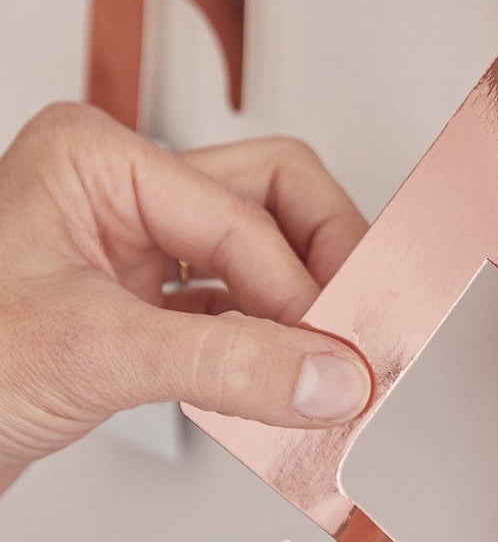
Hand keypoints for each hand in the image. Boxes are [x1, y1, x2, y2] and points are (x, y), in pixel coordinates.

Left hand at [0, 103, 371, 484]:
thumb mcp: (94, 353)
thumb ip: (228, 364)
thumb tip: (331, 375)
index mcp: (99, 161)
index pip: (246, 210)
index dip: (300, 288)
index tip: (340, 353)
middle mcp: (122, 192)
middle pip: (273, 201)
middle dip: (321, 264)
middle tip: (359, 324)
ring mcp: (133, 247)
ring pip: (262, 253)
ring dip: (298, 308)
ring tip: (326, 359)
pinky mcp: (141, 306)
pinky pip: (234, 310)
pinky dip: (267, 347)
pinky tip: (281, 381)